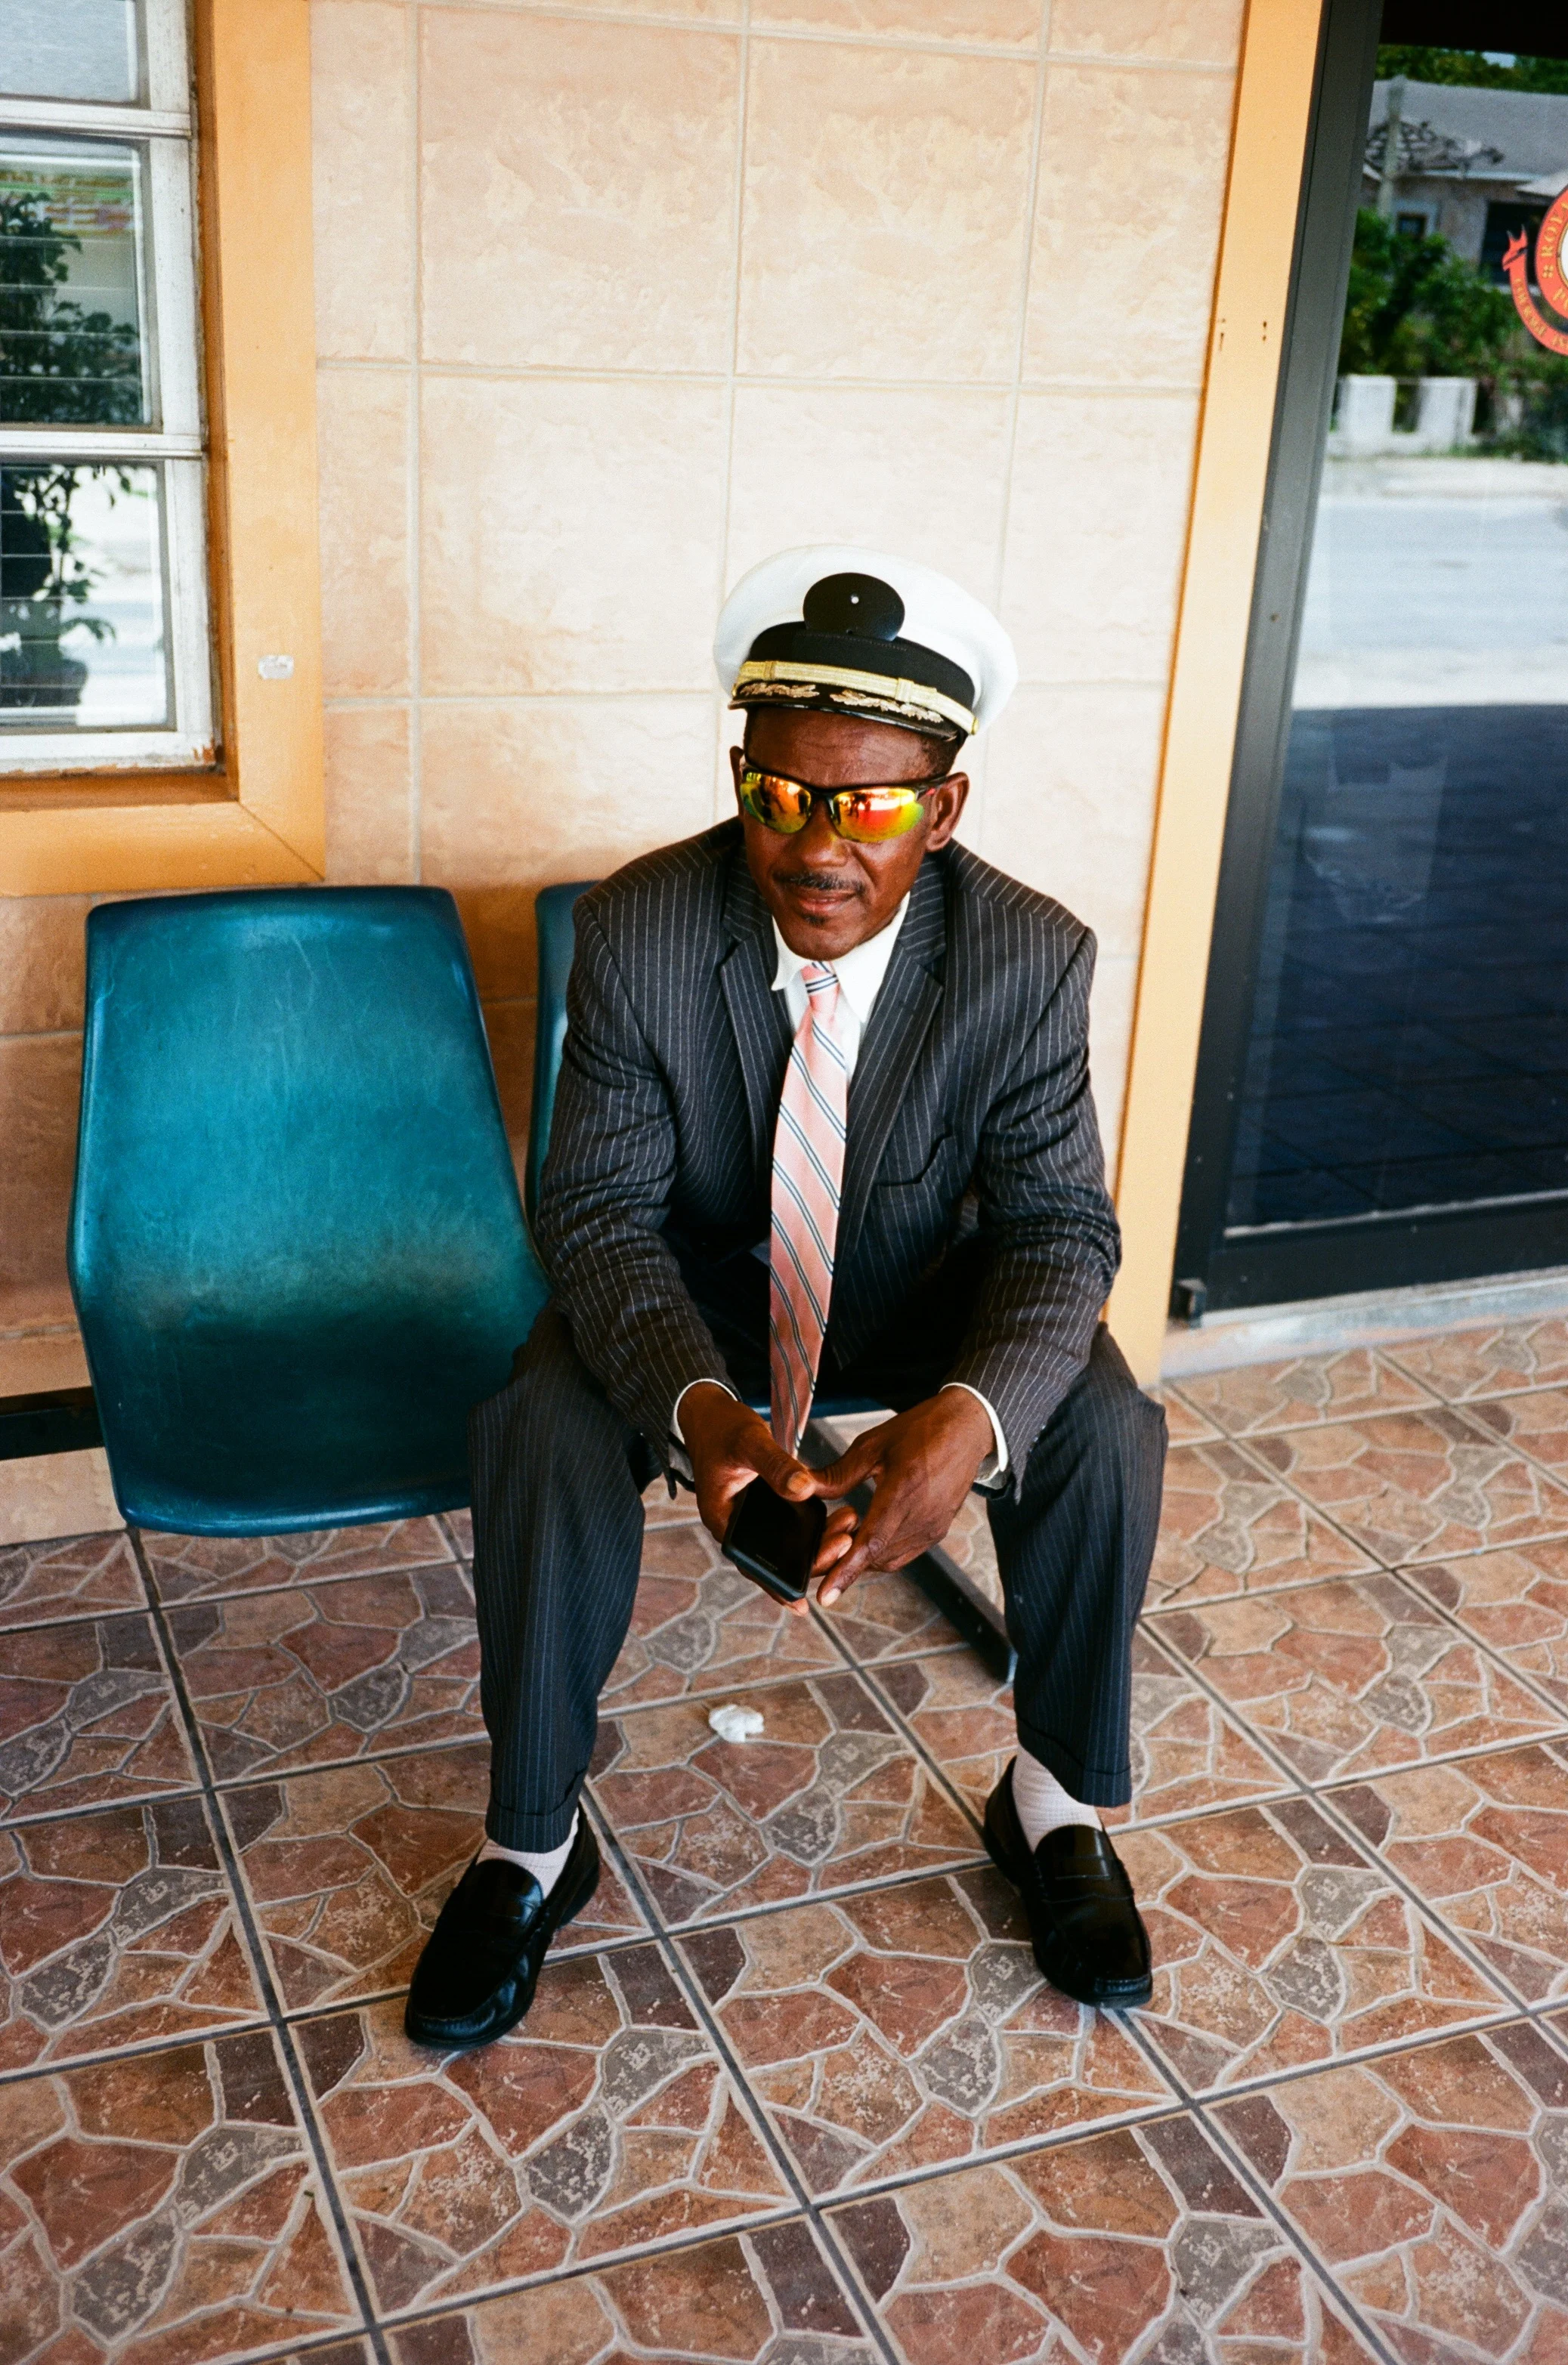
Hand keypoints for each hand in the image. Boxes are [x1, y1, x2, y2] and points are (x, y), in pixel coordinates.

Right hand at [678, 1384, 857, 1614]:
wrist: (711, 1414)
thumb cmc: (722, 1428)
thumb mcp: (749, 1443)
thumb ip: (775, 1466)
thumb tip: (805, 1490)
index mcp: (723, 1520)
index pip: (752, 1565)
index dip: (778, 1584)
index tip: (806, 1599)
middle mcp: (738, 1527)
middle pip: (776, 1559)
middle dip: (812, 1558)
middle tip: (847, 1541)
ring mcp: (753, 1519)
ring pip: (787, 1545)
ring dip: (817, 1543)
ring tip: (849, 1526)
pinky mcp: (766, 1507)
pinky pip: (791, 1527)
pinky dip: (814, 1527)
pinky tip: (839, 1520)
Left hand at [802, 1390, 993, 1606]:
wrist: (967, 1428)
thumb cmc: (920, 1430)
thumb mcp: (873, 1444)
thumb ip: (838, 1474)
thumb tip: (803, 1490)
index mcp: (903, 1491)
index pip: (871, 1543)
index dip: (846, 1572)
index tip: (825, 1597)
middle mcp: (921, 1517)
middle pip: (876, 1557)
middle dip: (846, 1561)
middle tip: (820, 1552)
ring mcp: (933, 1527)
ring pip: (889, 1559)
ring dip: (865, 1556)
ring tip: (844, 1534)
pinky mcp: (938, 1530)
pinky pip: (904, 1551)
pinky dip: (882, 1550)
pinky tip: (869, 1531)